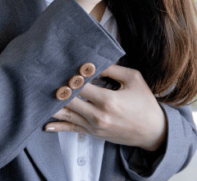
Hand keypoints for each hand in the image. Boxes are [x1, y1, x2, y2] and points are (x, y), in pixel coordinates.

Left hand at [47, 64, 167, 151]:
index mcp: (108, 100)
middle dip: (59, 88)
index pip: (80, 85)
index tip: (67, 67)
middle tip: (49, 78)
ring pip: (66, 115)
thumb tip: (93, 63)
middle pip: (69, 100)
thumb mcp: (134, 79)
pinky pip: (72, 130)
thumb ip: (112, 69)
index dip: (72, 76)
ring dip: (54, 105)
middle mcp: (98, 115)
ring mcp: (94, 127)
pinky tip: (46, 124)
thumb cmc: (145, 103)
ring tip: (43, 95)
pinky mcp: (93, 134)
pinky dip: (58, 126)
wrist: (153, 131)